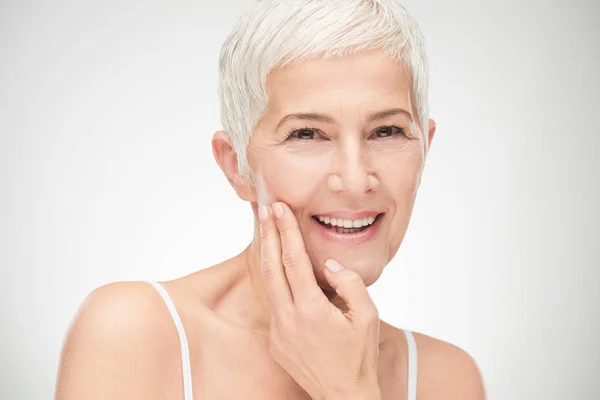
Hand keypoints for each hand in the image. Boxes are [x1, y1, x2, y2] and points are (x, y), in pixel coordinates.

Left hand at [259, 201, 381, 399]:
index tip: (280, 209)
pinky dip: (275, 284)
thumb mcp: (367, 317)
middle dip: (268, 235)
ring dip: (267, 256)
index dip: (285, 231)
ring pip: (268, 285)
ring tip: (267, 233)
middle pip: (271, 267)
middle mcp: (288, 319)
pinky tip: (280, 272)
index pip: (293, 260)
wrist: (343, 396)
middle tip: (265, 210)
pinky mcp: (275, 342)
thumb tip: (330, 265)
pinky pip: (275, 306)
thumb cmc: (358, 357)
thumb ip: (350, 284)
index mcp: (311, 310)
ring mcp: (278, 332)